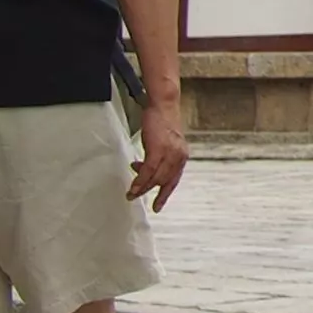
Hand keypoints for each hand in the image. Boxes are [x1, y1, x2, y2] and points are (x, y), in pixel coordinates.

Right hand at [129, 96, 188, 210]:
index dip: (165, 194)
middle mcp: (179, 156)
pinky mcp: (159, 150)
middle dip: (148, 191)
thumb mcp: (162, 142)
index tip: (157, 207)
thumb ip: (157, 157)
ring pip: (156, 178)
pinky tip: (133, 187)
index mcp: (181, 156)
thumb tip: (142, 169)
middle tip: (134, 195)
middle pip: (163, 181)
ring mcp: (170, 153)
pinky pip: (149, 172)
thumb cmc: (162, 122)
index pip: (174, 180)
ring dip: (141, 188)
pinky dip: (140, 181)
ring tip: (131, 193)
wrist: (163, 106)